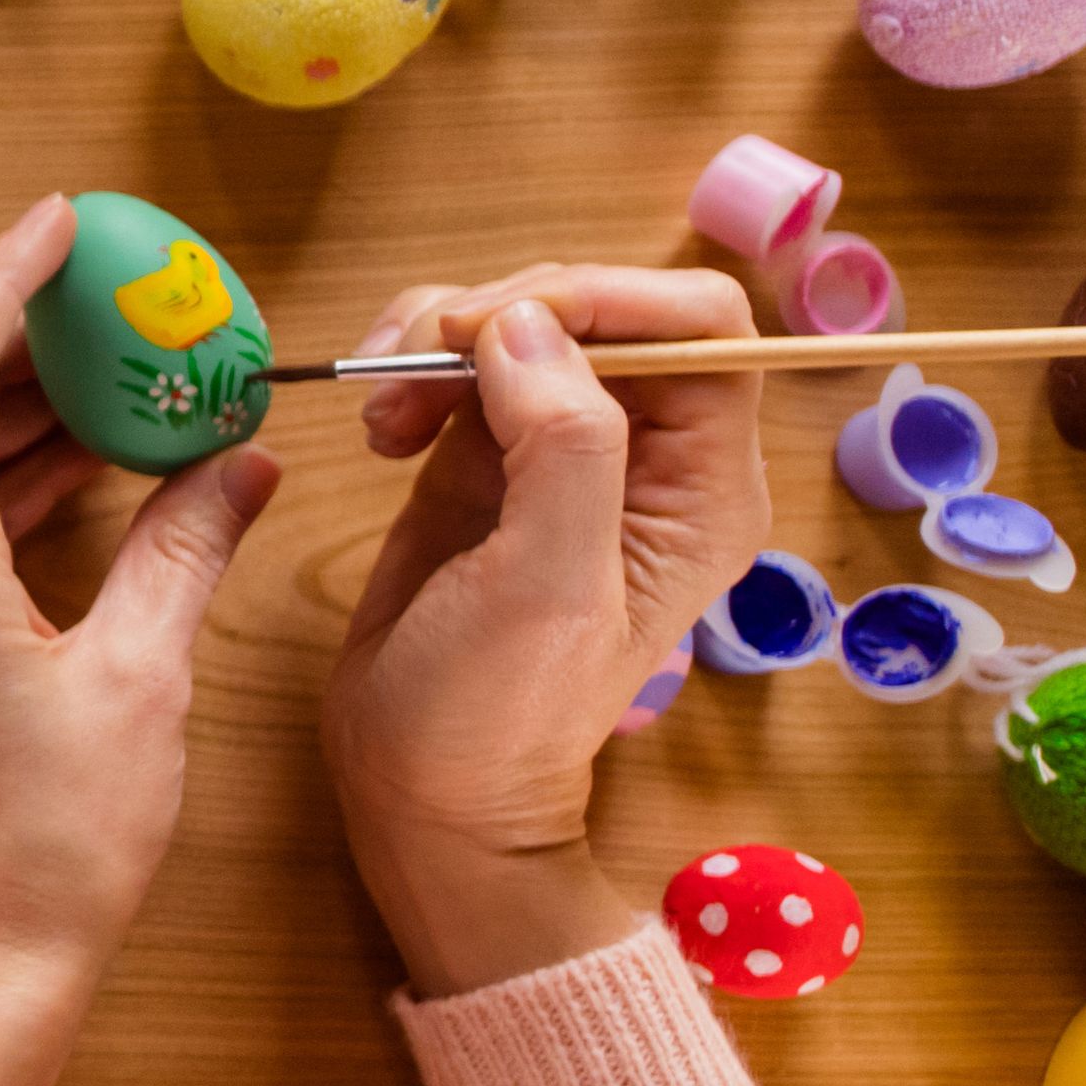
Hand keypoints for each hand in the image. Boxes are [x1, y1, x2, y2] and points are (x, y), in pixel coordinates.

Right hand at [320, 264, 772, 996]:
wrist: (425, 785)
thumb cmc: (499, 712)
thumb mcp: (546, 586)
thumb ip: (562, 445)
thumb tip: (524, 321)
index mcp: (704, 486)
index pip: (700, 328)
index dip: (606, 300)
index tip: (494, 328)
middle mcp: (649, 455)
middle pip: (599, 308)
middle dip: (501, 315)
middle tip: (412, 366)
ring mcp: (564, 449)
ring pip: (521, 319)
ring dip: (437, 336)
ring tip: (384, 411)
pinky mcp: (489, 453)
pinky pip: (461, 359)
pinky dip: (410, 366)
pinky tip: (381, 429)